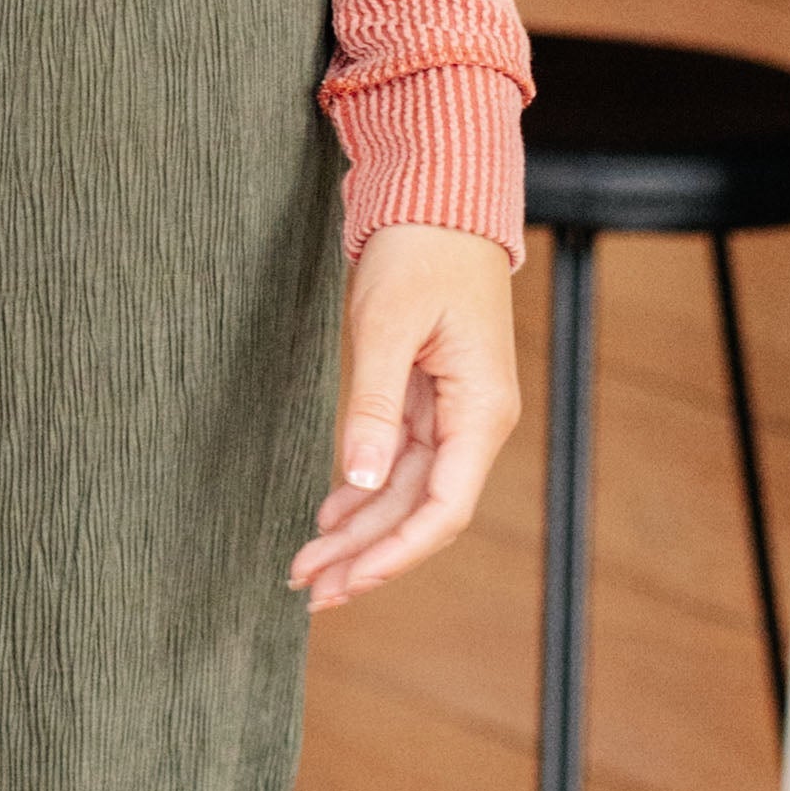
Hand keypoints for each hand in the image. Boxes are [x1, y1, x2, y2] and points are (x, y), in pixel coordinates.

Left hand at [289, 227, 522, 612]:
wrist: (437, 199)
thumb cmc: (420, 251)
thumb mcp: (386, 325)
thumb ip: (372, 407)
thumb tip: (362, 482)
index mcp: (481, 410)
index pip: (444, 508)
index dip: (394, 553)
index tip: (346, 581)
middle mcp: (475, 421)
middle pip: (421, 512)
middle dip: (366, 555)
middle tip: (309, 591)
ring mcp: (454, 413)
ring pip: (407, 493)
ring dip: (360, 532)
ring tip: (309, 565)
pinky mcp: (430, 400)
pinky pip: (400, 463)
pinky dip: (364, 493)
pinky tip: (330, 518)